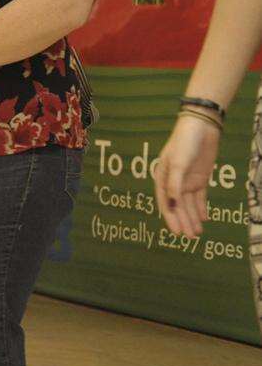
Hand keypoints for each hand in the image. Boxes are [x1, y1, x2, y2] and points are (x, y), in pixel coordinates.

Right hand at [154, 115, 221, 237]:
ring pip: (189, 204)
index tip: (176, 232)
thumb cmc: (184, 143)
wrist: (201, 128)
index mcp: (162, 178)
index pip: (166, 203)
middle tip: (189, 237)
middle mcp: (174, 182)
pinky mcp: (200, 178)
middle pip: (178, 206)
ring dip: (192, 218)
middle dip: (183, 222)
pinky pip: (200, 197)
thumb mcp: (177, 163)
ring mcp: (187, 180)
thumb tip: (173, 203)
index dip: (171, 218)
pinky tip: (204, 218)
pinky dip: (201, 208)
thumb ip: (175, 183)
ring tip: (197, 233)